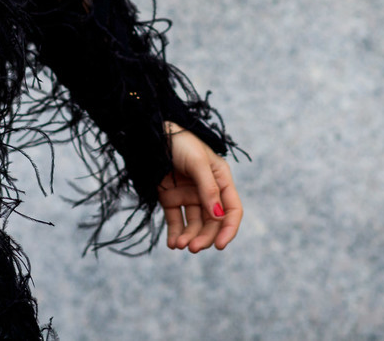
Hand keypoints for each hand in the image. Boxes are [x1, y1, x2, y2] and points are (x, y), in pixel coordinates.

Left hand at [158, 121, 242, 252]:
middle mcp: (207, 191)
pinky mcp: (171, 199)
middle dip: (205, 237)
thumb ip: (208, 189)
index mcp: (221, 180)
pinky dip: (175, 234)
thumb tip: (218, 215)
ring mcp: (189, 196)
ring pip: (194, 225)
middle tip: (193, 248)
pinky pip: (176, 221)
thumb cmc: (179, 143)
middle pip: (212, 222)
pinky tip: (172, 244)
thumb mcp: (198, 163)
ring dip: (189, 237)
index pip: (232, 210)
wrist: (151, 135)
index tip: (220, 245)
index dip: (228, 229)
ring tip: (179, 245)